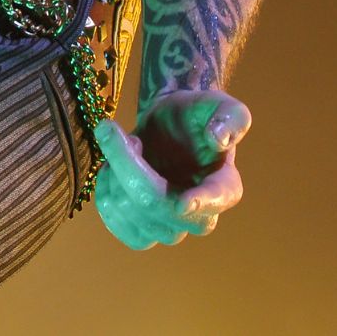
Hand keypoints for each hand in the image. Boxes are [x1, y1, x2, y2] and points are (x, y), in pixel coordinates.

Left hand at [92, 88, 248, 248]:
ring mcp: (171, 229)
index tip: (182, 203)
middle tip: (113, 130)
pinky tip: (112, 171)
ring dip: (114, 175)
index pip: (216, 198)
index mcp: (226, 186)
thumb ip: (230, 117)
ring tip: (125, 148)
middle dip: (126, 163)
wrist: (168, 125)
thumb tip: (219, 138)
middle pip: (156, 202)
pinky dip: (106, 194)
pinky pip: (118, 226)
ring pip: (131, 214)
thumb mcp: (218, 105)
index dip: (199, 202)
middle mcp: (201, 217)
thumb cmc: (195, 115)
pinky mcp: (144, 232)